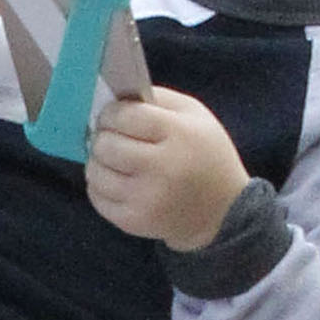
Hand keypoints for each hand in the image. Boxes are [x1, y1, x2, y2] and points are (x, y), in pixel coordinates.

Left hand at [87, 87, 248, 250]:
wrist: (223, 210)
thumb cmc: (205, 154)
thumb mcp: (195, 116)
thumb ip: (157, 99)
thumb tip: (114, 97)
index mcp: (179, 134)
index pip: (125, 116)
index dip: (110, 113)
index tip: (112, 116)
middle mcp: (162, 168)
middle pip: (105, 144)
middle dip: (103, 137)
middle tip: (112, 138)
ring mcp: (146, 198)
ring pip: (95, 171)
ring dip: (99, 161)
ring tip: (114, 160)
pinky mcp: (134, 221)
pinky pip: (96, 197)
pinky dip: (100, 186)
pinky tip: (116, 180)